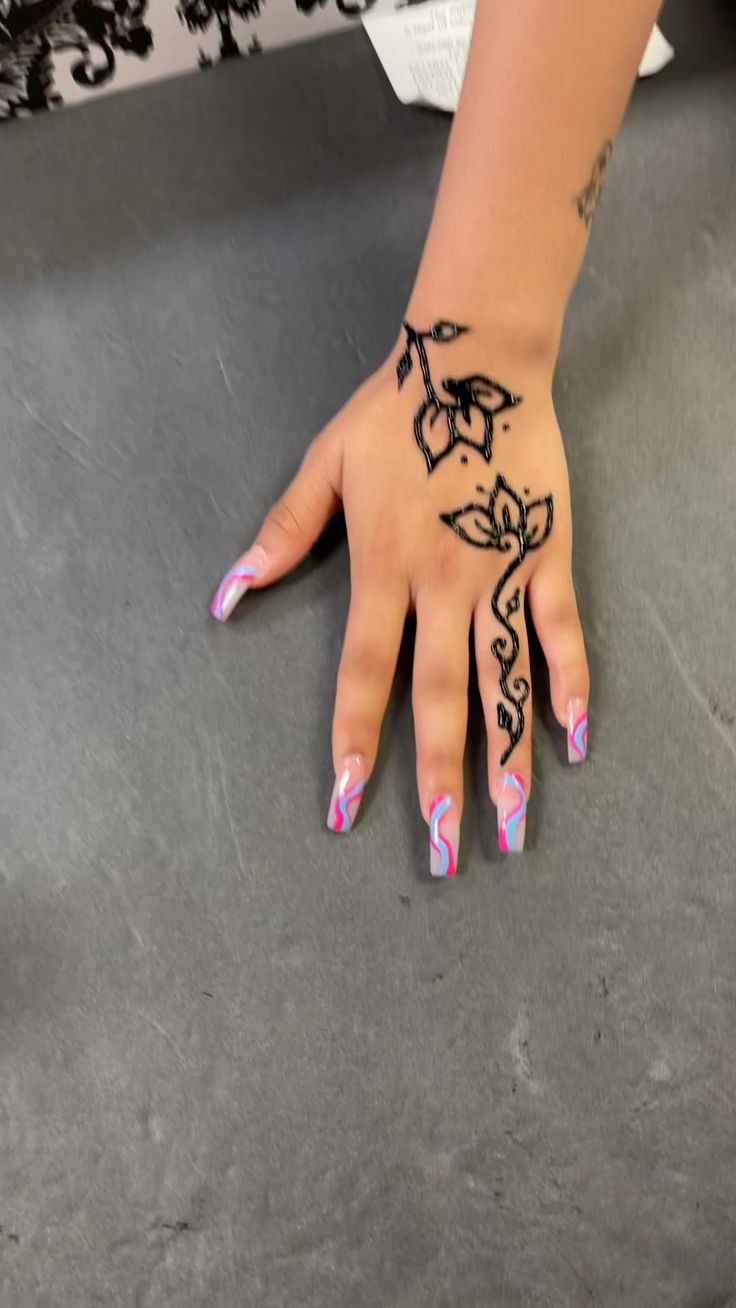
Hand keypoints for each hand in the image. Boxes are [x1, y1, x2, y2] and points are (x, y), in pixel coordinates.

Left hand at [210, 321, 588, 873]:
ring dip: (510, 753)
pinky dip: (569, 681)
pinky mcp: (547, 555)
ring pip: (504, 677)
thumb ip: (281, 533)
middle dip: (439, 780)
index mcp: (381, 567)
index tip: (345, 804)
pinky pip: (560, 629)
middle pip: (439, 698)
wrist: (475, 360)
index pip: (364, 673)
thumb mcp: (323, 465)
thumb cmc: (393, 411)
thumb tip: (226, 594)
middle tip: (446, 851)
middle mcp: (441, 584)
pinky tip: (576, 736)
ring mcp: (500, 573)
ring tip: (516, 820)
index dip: (353, 740)